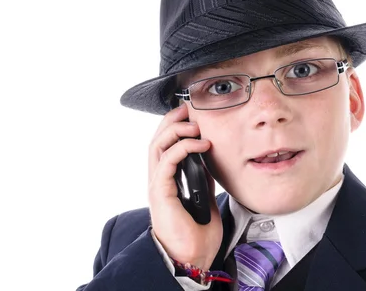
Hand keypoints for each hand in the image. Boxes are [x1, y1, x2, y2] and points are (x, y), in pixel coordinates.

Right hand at [148, 104, 222, 269]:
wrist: (192, 256)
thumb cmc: (197, 233)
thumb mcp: (205, 197)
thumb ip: (202, 179)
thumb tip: (209, 162)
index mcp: (167, 180)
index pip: (165, 145)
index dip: (174, 127)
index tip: (191, 115)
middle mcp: (159, 179)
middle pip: (157, 140)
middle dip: (171, 120)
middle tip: (188, 109)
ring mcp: (158, 184)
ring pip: (158, 146)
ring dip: (176, 130)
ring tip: (195, 125)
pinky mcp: (161, 191)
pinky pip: (168, 160)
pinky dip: (183, 148)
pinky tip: (200, 145)